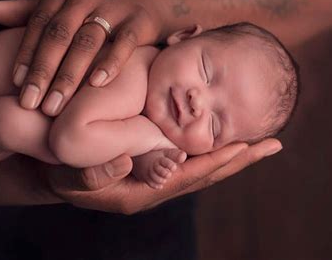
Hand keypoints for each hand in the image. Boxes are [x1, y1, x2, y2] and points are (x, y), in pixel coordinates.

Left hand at [0, 0, 162, 115]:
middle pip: (59, 34)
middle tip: (30, 103)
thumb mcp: (63, 4)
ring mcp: (115, 5)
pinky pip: (122, 45)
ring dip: (69, 76)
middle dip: (43, 71)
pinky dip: (109, 64)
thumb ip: (28, 9)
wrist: (150, 3)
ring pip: (87, 42)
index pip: (39, 22)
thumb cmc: (98, 10)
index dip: (25, 53)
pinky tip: (96, 85)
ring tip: (55, 106)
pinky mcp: (138, 20)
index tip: (15, 84)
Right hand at [43, 138, 281, 213]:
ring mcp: (159, 179)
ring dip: (231, 155)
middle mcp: (158, 188)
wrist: (58, 175)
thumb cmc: (63, 176)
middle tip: (272, 144)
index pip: (189, 176)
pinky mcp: (154, 166)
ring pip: (202, 167)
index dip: (216, 161)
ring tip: (258, 142)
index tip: (246, 147)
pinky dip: (211, 149)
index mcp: (143, 192)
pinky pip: (190, 159)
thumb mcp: (70, 178)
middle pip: (206, 173)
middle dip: (239, 160)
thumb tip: (123, 162)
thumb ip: (94, 174)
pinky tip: (222, 139)